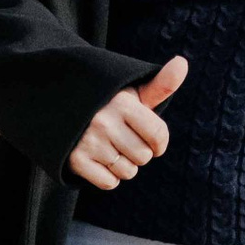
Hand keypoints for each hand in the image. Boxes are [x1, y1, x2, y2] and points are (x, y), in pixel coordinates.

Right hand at [68, 57, 187, 190]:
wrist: (61, 110)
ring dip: (124, 166)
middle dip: (139, 153)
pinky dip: (108, 177)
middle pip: (143, 156)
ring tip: (111, 149)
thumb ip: (161, 84)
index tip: (153, 142)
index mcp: (122, 103)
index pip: (158, 134)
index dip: (160, 143)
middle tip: (123, 141)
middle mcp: (104, 121)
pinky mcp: (75, 160)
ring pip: (127, 172)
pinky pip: (109, 182)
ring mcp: (88, 141)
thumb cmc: (109, 104)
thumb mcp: (133, 93)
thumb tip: (182, 62)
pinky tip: (99, 160)